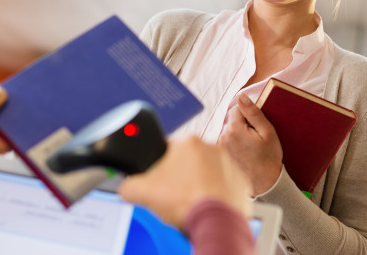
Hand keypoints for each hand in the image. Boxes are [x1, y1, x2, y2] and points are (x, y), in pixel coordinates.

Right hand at [118, 136, 251, 229]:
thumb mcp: (143, 193)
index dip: (161, 168)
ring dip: (199, 184)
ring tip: (191, 202)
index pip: (167, 151)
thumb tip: (125, 186)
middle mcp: (211, 147)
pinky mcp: (240, 181)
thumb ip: (128, 185)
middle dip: (180, 177)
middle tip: (174, 195)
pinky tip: (207, 205)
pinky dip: (216, 194)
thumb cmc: (186, 203)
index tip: (161, 183)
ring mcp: (229, 163)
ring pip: (206, 172)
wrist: (217, 223)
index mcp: (187, 143)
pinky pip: (223, 185)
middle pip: (187, 162)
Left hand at [218, 93, 282, 195]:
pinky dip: (234, 143)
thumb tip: (241, 97)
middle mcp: (222, 136)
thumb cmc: (269, 158)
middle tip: (255, 139)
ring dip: (237, 134)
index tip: (256, 127)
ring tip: (250, 148)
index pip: (237, 109)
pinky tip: (244, 154)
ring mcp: (219, 146)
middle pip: (231, 120)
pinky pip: (226, 141)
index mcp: (233, 128)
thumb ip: (253, 112)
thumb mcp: (267, 132)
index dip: (248, 115)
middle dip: (242, 124)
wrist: (266, 184)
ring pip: (228, 130)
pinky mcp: (219, 154)